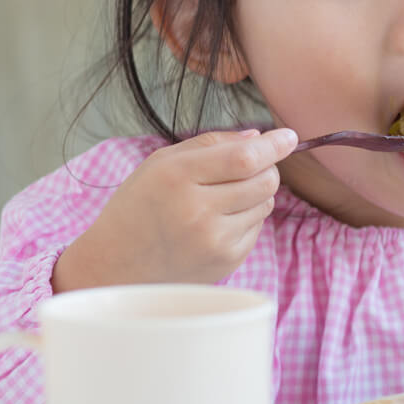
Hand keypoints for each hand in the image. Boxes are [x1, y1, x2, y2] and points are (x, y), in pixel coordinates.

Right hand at [52, 128, 298, 291]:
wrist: (114, 266)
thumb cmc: (138, 207)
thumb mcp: (160, 164)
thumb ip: (209, 144)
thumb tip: (258, 137)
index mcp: (177, 177)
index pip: (244, 158)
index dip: (274, 145)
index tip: (290, 136)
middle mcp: (197, 210)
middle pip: (265, 180)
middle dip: (267, 168)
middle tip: (249, 168)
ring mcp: (214, 240)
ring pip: (265, 203)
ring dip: (255, 194)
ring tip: (222, 198)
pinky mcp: (226, 261)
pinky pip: (257, 227)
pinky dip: (246, 218)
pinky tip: (216, 222)